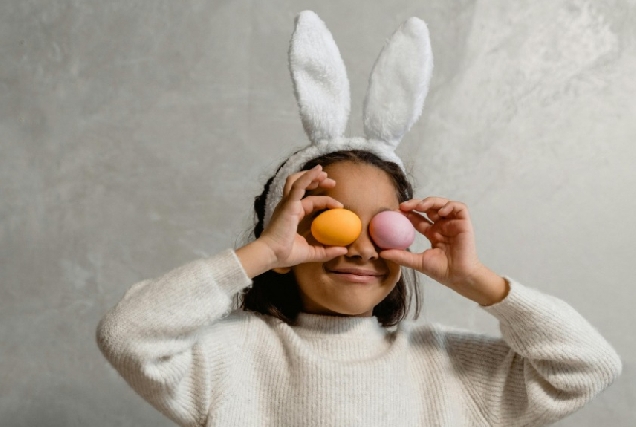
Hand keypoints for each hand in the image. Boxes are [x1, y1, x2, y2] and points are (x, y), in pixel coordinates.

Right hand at [258, 165, 347, 269]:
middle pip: (304, 187)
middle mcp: (289, 206)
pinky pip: (298, 185)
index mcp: (293, 215)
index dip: (325, 200)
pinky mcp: (288, 204)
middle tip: (333, 183)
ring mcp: (288, 204)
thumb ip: (327, 251)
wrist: (271, 255)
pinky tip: (318, 171)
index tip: (340, 206)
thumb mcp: (311, 253)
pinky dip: (308, 176)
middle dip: (318, 181)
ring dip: (312, 176)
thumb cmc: (285, 254)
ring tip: (324, 174)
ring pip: (298, 181)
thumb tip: (344, 250)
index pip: (310, 202)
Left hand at [380, 197, 506, 303]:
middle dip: (416, 204)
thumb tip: (381, 253)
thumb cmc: (441, 271)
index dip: (408, 213)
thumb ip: (401, 256)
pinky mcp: (464, 223)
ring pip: (442, 204)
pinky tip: (440, 212)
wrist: (459, 277)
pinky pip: (459, 207)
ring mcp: (453, 223)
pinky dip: (449, 206)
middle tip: (404, 206)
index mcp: (433, 233)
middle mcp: (442, 226)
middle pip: (428, 208)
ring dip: (430, 201)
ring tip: (420, 206)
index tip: (396, 212)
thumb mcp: (417, 262)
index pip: (418, 218)